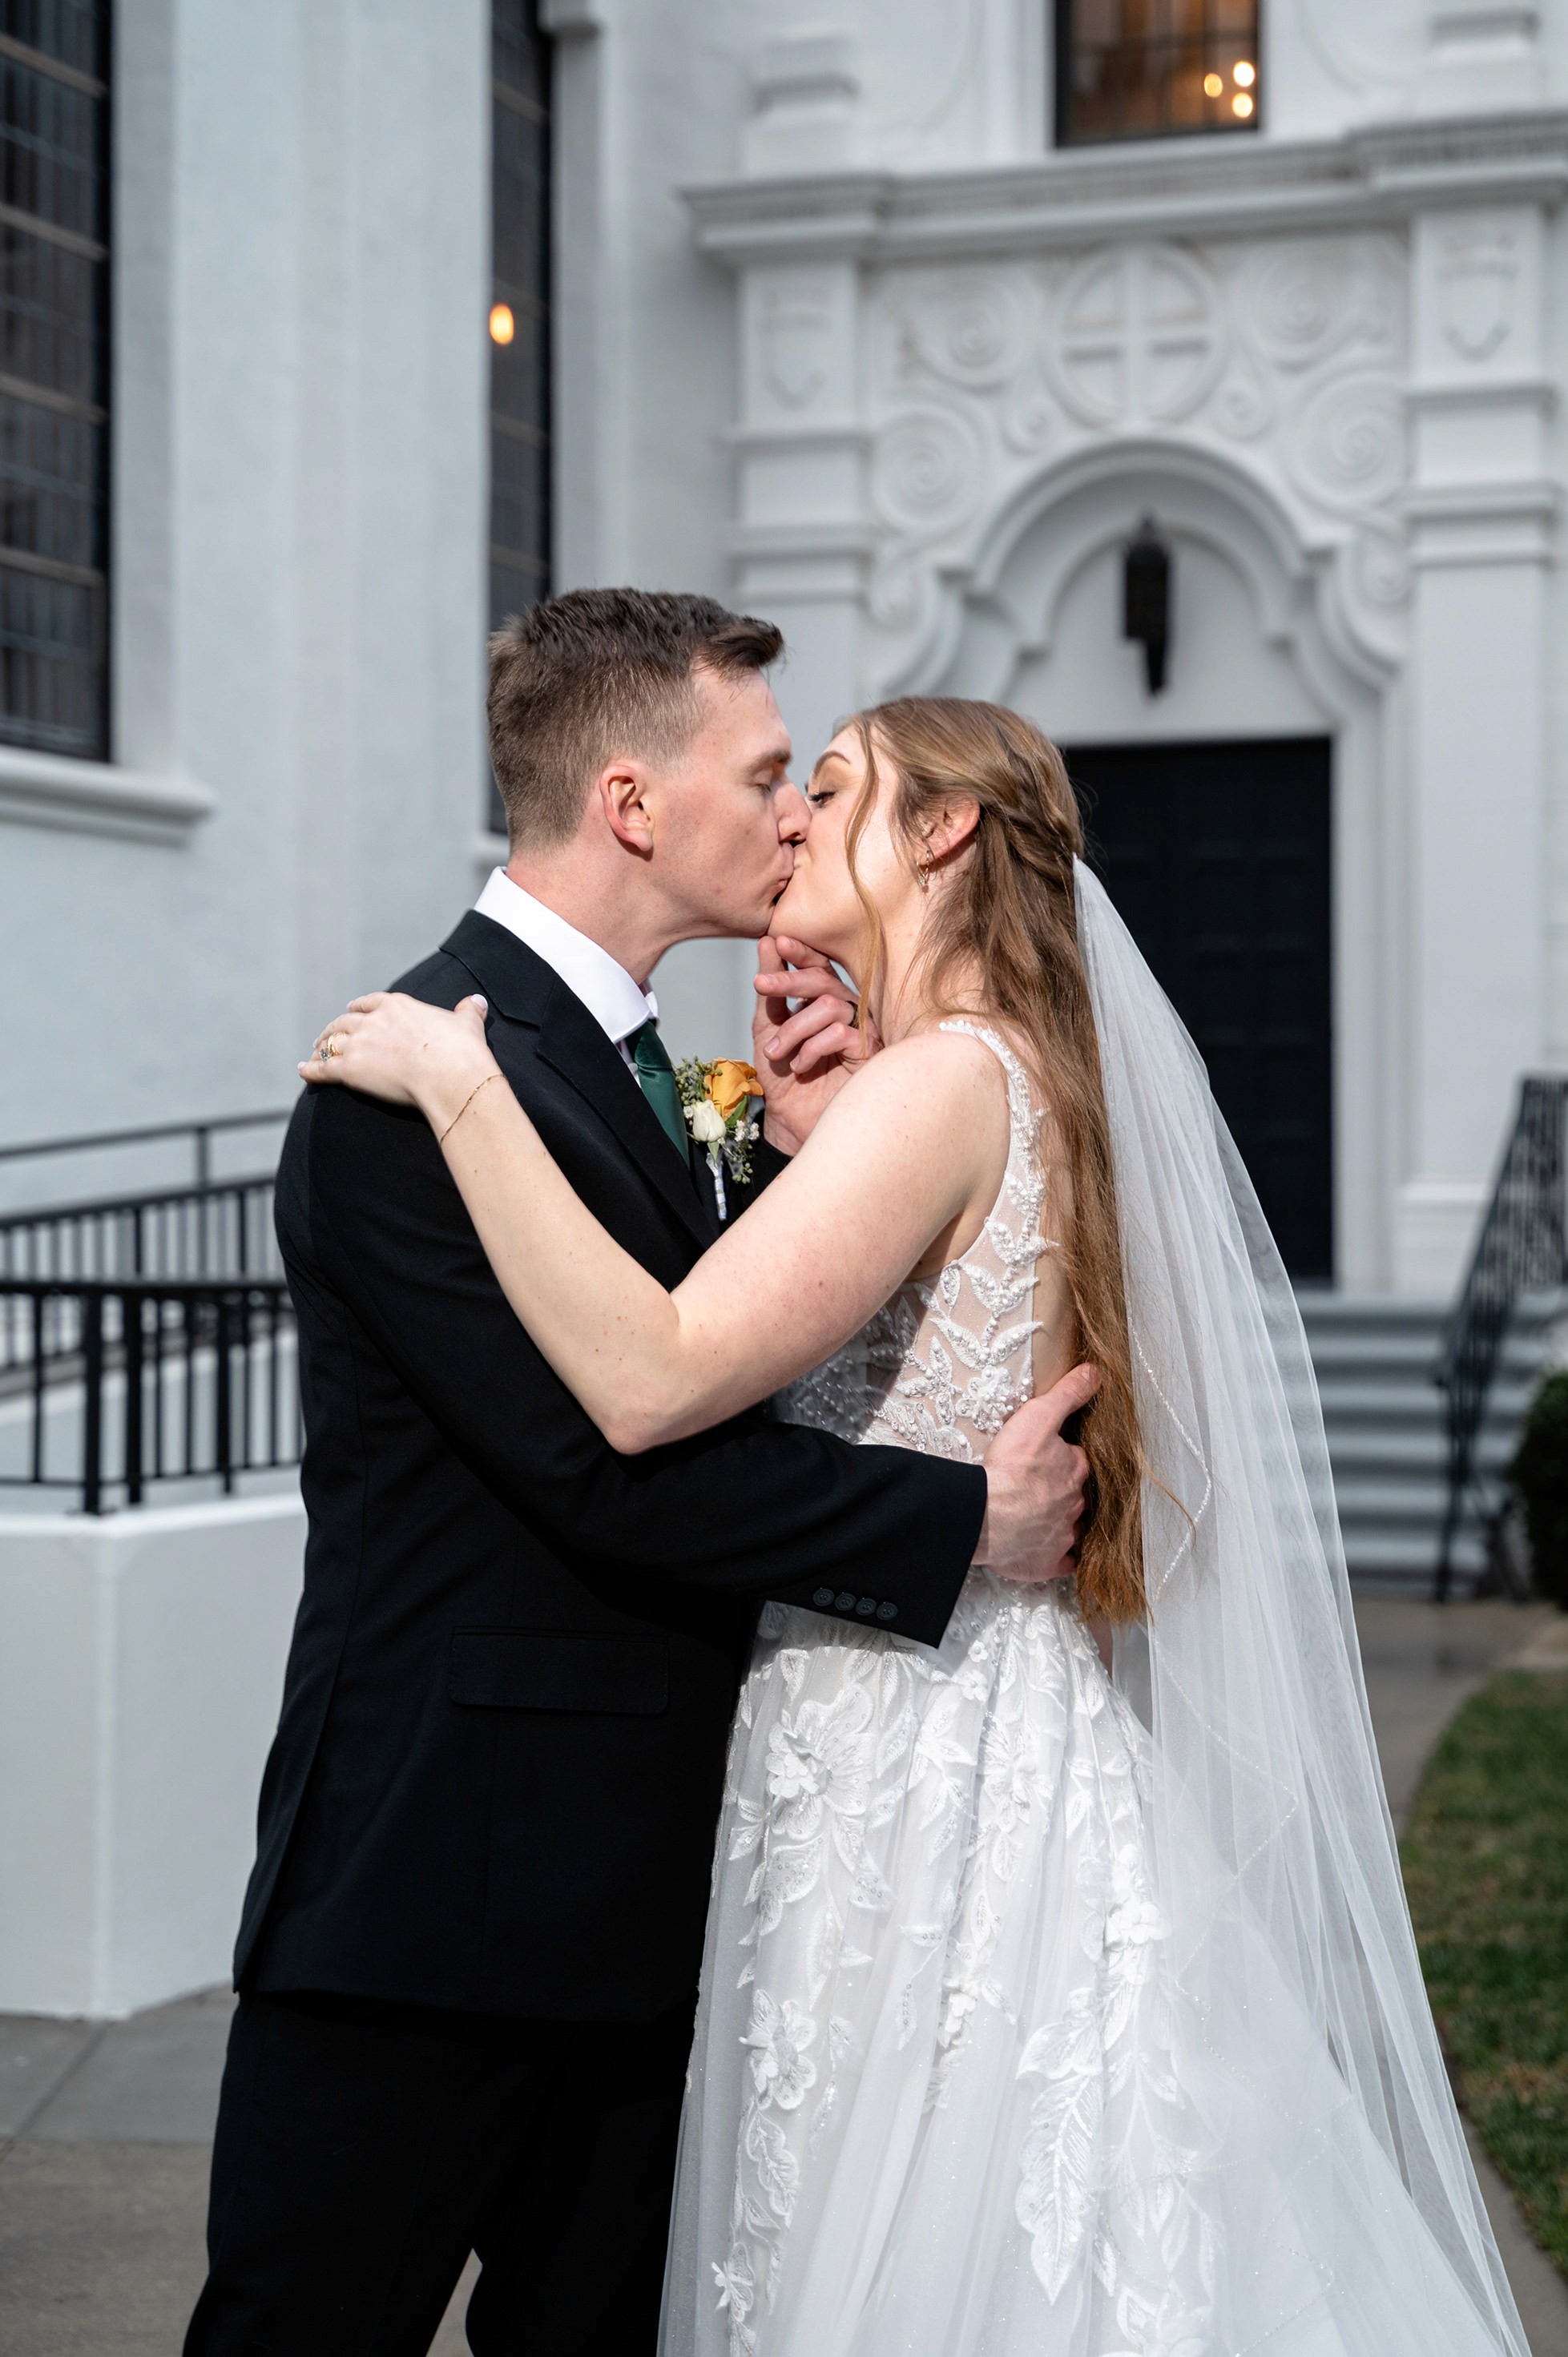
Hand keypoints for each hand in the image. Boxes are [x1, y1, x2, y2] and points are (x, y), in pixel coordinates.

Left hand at [302, 993, 496, 1131]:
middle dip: (335, 1028)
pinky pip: (322, 1068)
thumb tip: (477, 1002)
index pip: (371, 1002)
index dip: (360, 1007)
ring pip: (330, 1042)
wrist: (449, 1074)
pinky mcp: (349, 1069)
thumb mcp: (467, 1024)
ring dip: (321, 1047)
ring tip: (315, 1052)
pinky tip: (303, 1071)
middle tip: (328, 1036)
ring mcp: (359, 1044)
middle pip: (345, 1022)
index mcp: (398, 1005)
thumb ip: (468, 1012)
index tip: (353, 1009)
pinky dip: (310, 1070)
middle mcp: (373, 1020)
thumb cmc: (461, 1051)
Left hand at [751, 935, 880, 1155]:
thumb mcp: (767, 1028)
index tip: (776, 942)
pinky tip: (802, 1066)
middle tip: (760, 986)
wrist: (792, 1123)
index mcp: (826, 1001)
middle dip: (789, 980)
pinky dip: (812, 1047)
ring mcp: (862, 1030)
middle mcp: (848, 1011)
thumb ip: (770, 991)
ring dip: (794, 1028)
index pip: (820, 966)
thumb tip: (767, 942)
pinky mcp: (870, 1052)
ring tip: (776, 1053)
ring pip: (829, 1005)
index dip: (801, 952)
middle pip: (824, 979)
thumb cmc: (784, 1077)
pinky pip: (841, 1032)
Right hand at [973, 1363, 1099, 1582]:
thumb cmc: (1011, 1467)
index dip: (1064, 1458)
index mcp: (1075, 1470)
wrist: (986, 1516)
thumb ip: (1068, 1394)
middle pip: (1074, 1494)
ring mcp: (1063, 1537)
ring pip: (1069, 1527)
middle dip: (1061, 1491)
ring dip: (1058, 1521)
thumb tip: (1097, 1372)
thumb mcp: (1039, 1416)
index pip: (1077, 1461)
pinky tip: (1043, 1550)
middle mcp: (1076, 1505)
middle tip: (1038, 1487)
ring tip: (1036, 1516)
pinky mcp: (1048, 1564)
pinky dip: (1056, 1557)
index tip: (1049, 1457)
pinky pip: (1060, 1562)